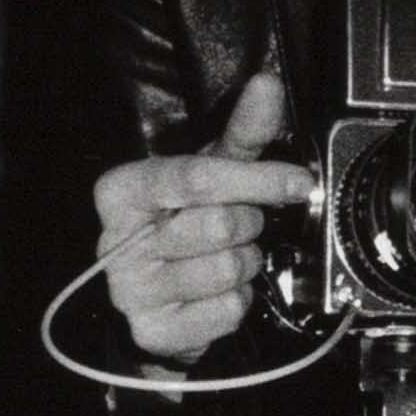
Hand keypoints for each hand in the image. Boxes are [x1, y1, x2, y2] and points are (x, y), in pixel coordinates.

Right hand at [91, 69, 318, 364]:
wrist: (157, 301)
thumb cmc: (182, 223)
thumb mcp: (206, 174)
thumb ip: (240, 134)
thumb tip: (268, 85)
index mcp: (121, 190)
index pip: (198, 177)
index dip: (257, 179)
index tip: (299, 182)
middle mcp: (116, 240)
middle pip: (219, 224)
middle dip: (247, 227)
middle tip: (237, 228)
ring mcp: (132, 291)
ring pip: (228, 270)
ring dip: (245, 265)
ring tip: (224, 260)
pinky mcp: (155, 331)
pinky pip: (228, 311)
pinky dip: (237, 301)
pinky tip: (217, 293)